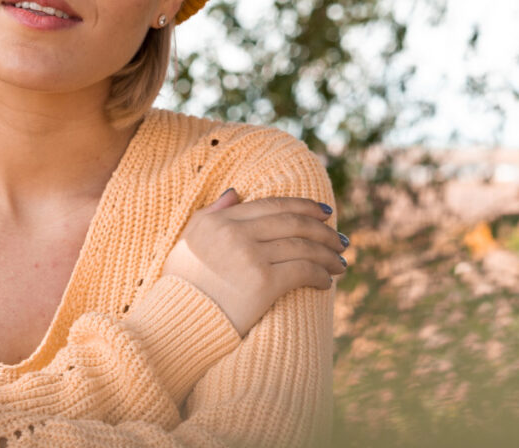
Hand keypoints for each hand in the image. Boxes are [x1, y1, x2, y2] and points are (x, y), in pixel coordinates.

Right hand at [162, 189, 347, 336]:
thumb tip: (236, 192)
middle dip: (323, 231)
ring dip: (328, 254)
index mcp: (218, 221)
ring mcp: (249, 257)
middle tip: (341, 240)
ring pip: (303, 246)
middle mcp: (235, 234)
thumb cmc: (182, 287)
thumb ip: (211, 214)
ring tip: (341, 262)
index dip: (303, 206)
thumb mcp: (188, 242)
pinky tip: (326, 281)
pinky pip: (302, 271)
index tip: (325, 214)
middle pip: (293, 223)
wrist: (176, 325)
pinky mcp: (262, 283)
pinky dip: (320, 274)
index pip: (272, 205)